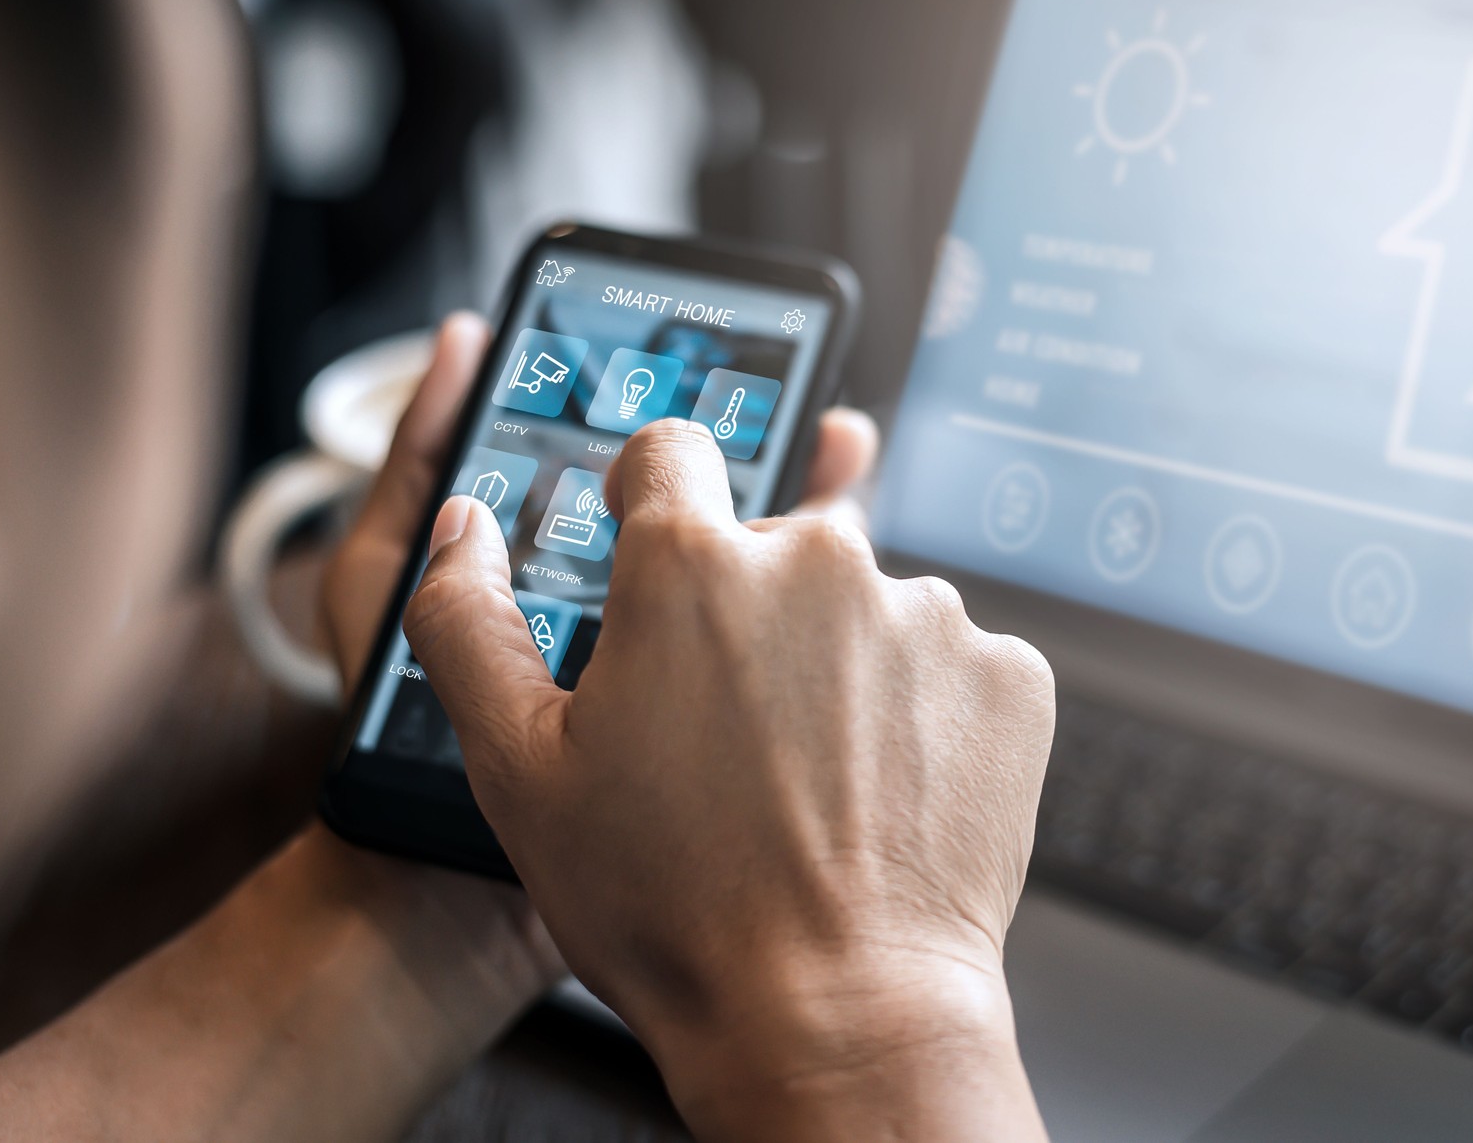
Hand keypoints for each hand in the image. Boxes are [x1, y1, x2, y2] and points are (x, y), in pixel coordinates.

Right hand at [315, 312, 883, 1004]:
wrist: (835, 1018)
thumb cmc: (672, 906)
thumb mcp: (519, 771)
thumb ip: (467, 623)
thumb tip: (463, 527)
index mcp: (693, 566)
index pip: (671, 454)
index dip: (651, 499)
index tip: (654, 542)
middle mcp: (821, 563)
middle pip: (775, 547)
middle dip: (748, 617)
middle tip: (728, 735)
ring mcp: (930, 617)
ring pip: (866, 611)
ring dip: (839, 669)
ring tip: (810, 783)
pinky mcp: (1010, 677)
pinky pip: (951, 665)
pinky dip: (924, 714)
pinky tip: (884, 794)